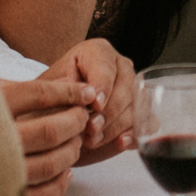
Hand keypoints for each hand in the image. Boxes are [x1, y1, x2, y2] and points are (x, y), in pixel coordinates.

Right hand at [0, 73, 100, 195]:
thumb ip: (21, 84)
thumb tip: (67, 78)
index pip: (39, 94)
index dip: (70, 92)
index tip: (88, 92)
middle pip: (50, 131)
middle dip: (75, 122)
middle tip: (82, 116)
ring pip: (49, 164)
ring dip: (71, 151)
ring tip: (75, 140)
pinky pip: (38, 195)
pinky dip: (60, 183)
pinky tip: (66, 170)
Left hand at [53, 38, 137, 157]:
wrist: (52, 123)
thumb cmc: (48, 104)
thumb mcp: (47, 94)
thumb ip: (64, 91)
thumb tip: (85, 94)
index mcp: (97, 52)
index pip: (106, 67)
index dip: (103, 86)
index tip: (94, 106)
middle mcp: (120, 67)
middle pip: (126, 88)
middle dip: (109, 112)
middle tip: (90, 129)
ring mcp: (133, 90)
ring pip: (137, 107)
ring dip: (116, 127)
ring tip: (93, 141)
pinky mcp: (141, 114)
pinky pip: (148, 123)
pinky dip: (135, 134)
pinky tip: (120, 143)